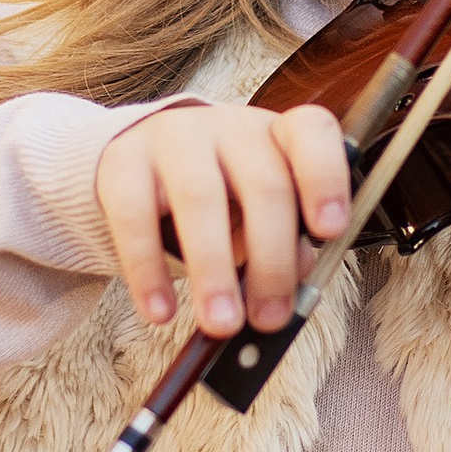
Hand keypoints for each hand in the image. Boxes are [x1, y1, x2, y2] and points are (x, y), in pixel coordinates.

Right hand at [96, 102, 354, 337]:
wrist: (141, 163)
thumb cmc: (222, 196)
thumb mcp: (259, 214)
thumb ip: (284, 243)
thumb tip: (292, 282)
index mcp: (277, 135)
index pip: (312, 133)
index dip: (325, 178)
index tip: (328, 231)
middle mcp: (231, 127)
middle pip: (263, 184)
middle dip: (271, 260)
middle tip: (270, 318)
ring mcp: (174, 138)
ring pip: (199, 198)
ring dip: (214, 270)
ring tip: (221, 324)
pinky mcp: (122, 162)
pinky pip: (134, 217)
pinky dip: (148, 271)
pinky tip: (160, 312)